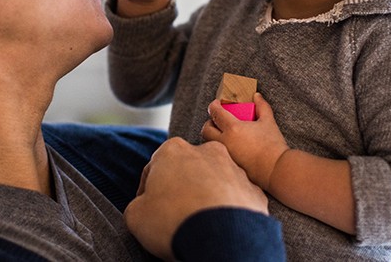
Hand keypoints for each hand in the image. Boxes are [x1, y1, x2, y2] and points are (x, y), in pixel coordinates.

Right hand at [124, 137, 267, 260]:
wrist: (222, 240)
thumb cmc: (175, 221)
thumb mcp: (135, 215)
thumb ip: (138, 204)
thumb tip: (144, 208)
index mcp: (173, 150)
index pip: (155, 168)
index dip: (148, 190)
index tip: (149, 208)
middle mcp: (207, 151)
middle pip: (188, 170)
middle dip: (182, 188)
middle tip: (176, 214)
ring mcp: (235, 169)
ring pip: (215, 181)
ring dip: (208, 197)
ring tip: (201, 223)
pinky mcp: (255, 191)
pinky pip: (237, 199)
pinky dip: (230, 210)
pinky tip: (221, 227)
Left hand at [202, 93, 289, 189]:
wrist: (276, 169)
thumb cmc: (272, 145)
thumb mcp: (268, 121)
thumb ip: (262, 106)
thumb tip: (256, 96)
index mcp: (233, 128)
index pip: (215, 113)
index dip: (213, 105)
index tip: (217, 103)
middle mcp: (225, 142)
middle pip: (206, 130)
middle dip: (209, 122)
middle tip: (218, 119)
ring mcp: (225, 155)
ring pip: (209, 143)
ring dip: (213, 136)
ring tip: (224, 133)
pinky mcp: (229, 165)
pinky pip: (218, 154)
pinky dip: (221, 147)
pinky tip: (231, 146)